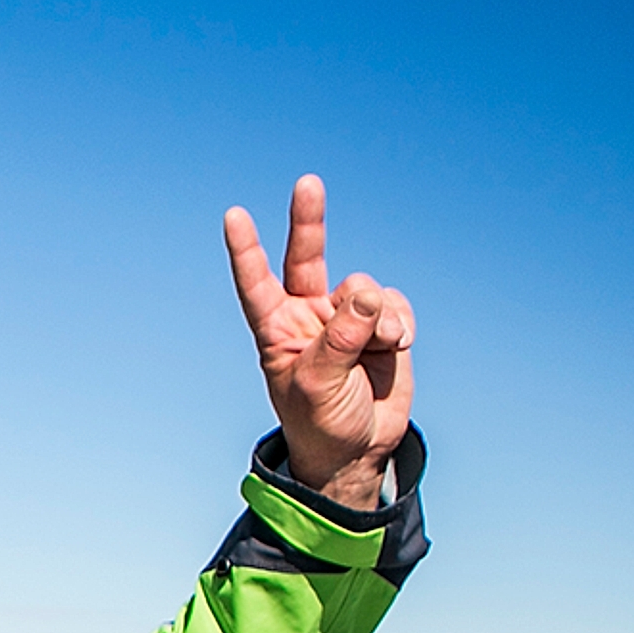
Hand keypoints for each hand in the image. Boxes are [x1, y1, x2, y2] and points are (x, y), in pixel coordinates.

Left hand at [225, 176, 414, 507]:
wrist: (359, 449)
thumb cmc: (321, 422)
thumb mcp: (319, 386)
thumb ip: (341, 337)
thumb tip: (370, 293)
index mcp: (277, 330)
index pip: (257, 284)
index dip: (246, 251)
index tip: (233, 216)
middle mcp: (309, 315)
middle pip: (307, 257)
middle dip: (307, 220)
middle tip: (307, 183)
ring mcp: (346, 316)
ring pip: (365, 289)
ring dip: (378, 318)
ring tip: (379, 350)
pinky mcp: (382, 323)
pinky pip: (395, 304)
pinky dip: (400, 323)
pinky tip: (396, 345)